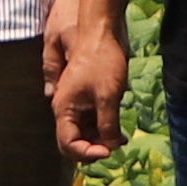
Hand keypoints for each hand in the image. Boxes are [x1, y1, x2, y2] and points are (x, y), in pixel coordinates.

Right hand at [44, 0, 127, 157]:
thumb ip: (107, 124)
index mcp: (64, 108)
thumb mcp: (108, 96)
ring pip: (84, 132)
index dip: (87, 153)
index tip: (108, 151)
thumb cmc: (102, 61)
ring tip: (122, 140)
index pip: (68, 144)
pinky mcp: (86, 97)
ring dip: (101, 139)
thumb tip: (111, 146)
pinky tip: (120, 132)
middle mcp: (66, 109)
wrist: (102, 32)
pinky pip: (92, 121)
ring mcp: (76, 103)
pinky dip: (105, 128)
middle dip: (93, 148)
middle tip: (115, 149)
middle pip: (74, 141)